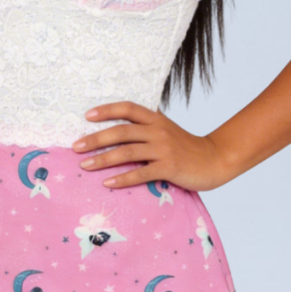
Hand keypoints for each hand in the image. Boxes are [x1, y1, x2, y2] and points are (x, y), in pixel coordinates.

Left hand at [72, 101, 229, 191]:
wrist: (215, 159)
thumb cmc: (186, 147)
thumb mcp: (166, 130)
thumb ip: (146, 127)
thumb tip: (117, 129)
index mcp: (156, 119)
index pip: (128, 108)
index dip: (107, 110)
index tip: (87, 116)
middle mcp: (158, 131)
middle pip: (121, 131)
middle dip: (96, 139)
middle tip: (76, 146)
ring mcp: (164, 149)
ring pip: (127, 152)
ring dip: (103, 159)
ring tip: (85, 165)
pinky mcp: (169, 167)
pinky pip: (141, 173)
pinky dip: (122, 178)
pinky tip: (108, 183)